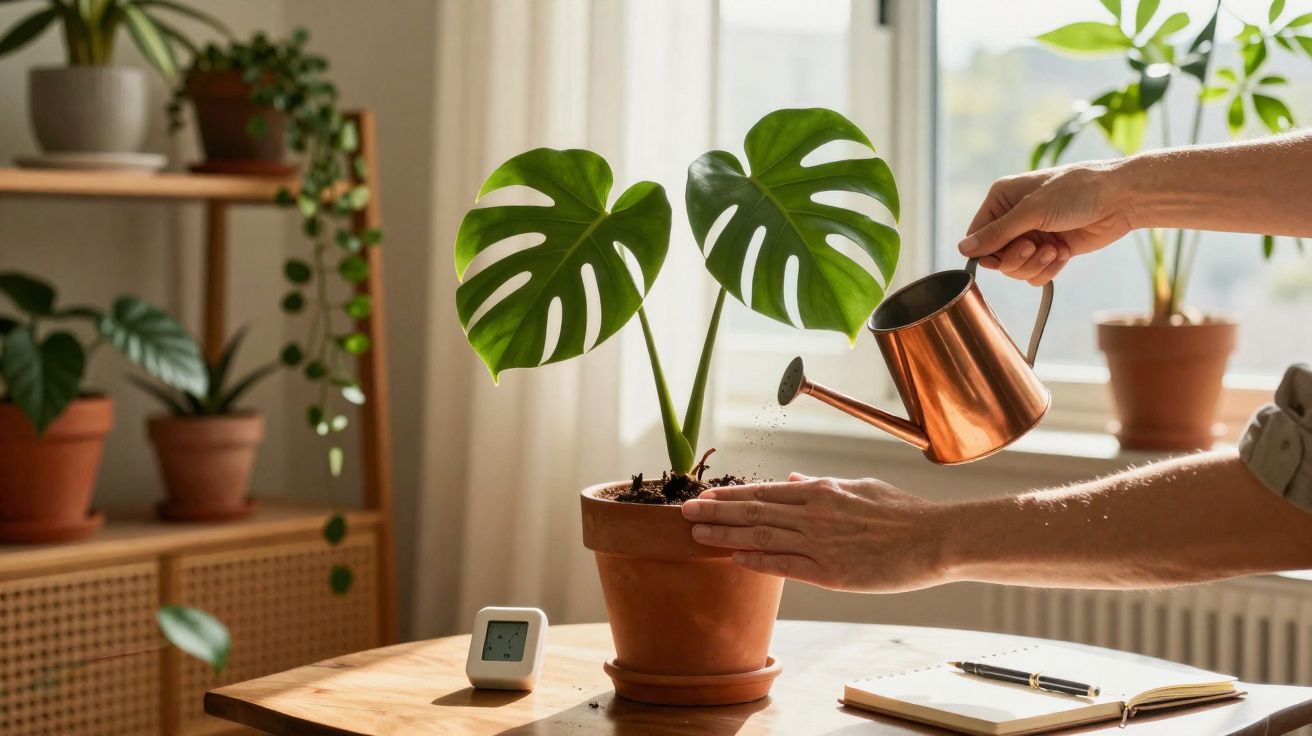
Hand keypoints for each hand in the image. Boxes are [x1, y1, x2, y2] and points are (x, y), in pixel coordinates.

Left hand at [680, 474, 949, 592]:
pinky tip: (734, 560)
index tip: (704, 496)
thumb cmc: (901, 512)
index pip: (764, 492)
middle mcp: (815, 514)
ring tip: (696, 534)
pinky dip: (758, 562)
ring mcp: (821, 544)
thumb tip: (792, 478)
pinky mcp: (832, 574)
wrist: (934, 539)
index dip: (730, 496)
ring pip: (763, 538)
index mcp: (821, 491)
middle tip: (683, 512)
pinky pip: (786, 567)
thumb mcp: (859, 487)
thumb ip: (822, 485)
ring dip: (726, 536)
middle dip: (716, 512)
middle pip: (754, 512)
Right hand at [957, 161, 1135, 284]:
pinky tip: (1064, 252)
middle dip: (1016, 258)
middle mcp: (1014, 219)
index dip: (986, 251)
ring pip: (1015, 269)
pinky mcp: (1051, 251)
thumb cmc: (1076, 192)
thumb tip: (963, 249)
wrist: (1120, 199)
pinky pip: (1036, 274)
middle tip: (1033, 247)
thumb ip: (996, 233)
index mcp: (1002, 200)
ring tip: (1054, 249)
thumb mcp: (1032, 210)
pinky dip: (1049, 269)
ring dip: (1035, 264)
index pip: (977, 236)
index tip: (1001, 254)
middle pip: (995, 258)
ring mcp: (1033, 236)